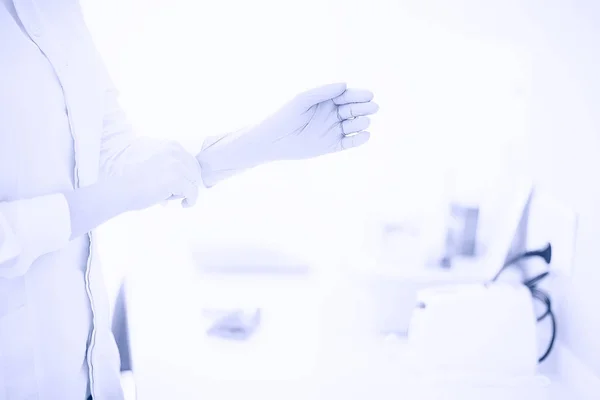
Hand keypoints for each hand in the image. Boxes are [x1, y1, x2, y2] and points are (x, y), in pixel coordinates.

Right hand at [117, 141, 202, 209]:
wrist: (120, 188)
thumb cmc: (132, 178)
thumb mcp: (153, 160)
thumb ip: (167, 162)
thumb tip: (181, 176)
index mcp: (170, 145)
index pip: (190, 160)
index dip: (187, 174)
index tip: (180, 183)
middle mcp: (175, 152)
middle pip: (195, 170)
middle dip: (188, 182)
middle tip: (177, 192)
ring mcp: (177, 165)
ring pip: (194, 181)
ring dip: (186, 191)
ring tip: (171, 197)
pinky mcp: (178, 180)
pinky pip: (193, 192)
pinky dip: (191, 200)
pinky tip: (184, 204)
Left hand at [196, 83, 377, 185]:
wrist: (273, 140)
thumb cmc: (285, 115)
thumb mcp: (303, 99)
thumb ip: (323, 92)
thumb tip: (344, 84)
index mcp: (326, 100)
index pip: (347, 96)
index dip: (358, 95)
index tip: (368, 95)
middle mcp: (332, 115)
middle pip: (353, 109)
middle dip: (364, 108)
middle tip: (373, 107)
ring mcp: (332, 130)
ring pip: (353, 126)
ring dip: (361, 123)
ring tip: (364, 121)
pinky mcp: (331, 146)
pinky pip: (348, 143)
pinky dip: (358, 140)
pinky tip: (365, 136)